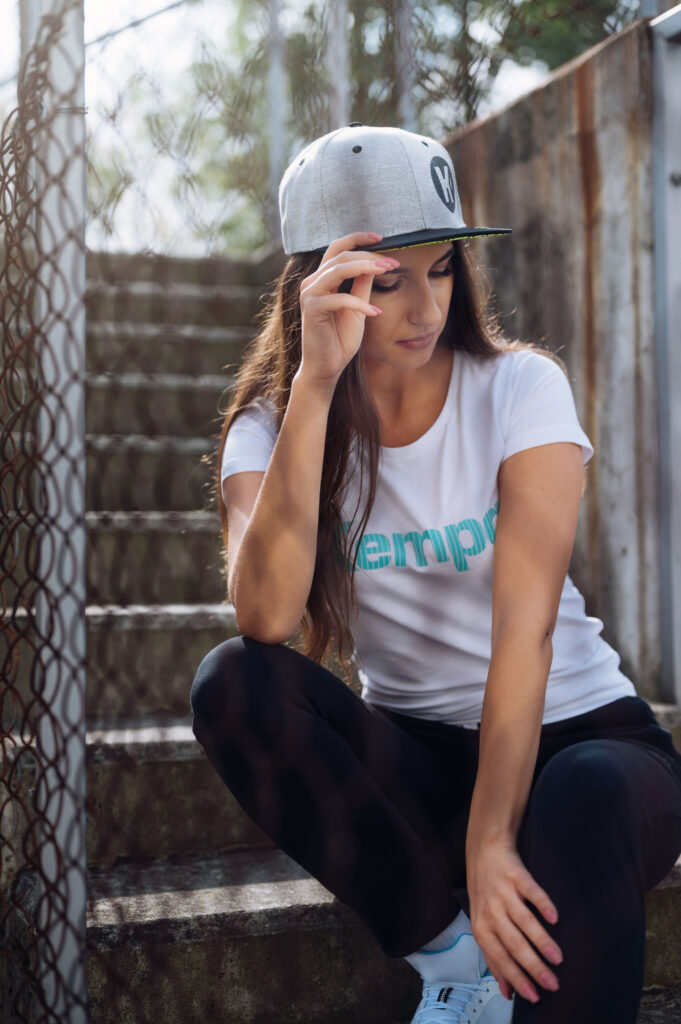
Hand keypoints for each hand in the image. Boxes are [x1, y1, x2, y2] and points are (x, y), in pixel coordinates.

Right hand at [297, 231, 399, 391]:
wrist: (326, 367)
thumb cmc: (339, 339)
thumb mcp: (357, 307)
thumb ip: (362, 285)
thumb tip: (376, 263)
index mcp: (322, 279)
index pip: (337, 248)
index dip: (357, 239)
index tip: (381, 237)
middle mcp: (312, 282)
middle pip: (340, 255)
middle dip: (369, 255)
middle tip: (392, 261)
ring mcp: (309, 295)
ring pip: (337, 270)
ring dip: (365, 267)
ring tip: (388, 270)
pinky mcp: (311, 310)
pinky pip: (339, 299)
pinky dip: (359, 304)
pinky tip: (376, 312)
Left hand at [465, 839, 562, 1003]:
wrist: (484, 851)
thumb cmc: (485, 894)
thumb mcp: (482, 926)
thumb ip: (494, 958)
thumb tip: (508, 991)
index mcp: (482, 927)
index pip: (500, 958)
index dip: (516, 978)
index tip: (534, 995)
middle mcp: (491, 911)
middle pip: (514, 943)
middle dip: (533, 966)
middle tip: (552, 983)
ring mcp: (504, 892)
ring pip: (524, 921)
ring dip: (541, 941)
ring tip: (557, 959)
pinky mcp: (516, 875)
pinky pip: (531, 891)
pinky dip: (543, 904)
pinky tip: (554, 917)